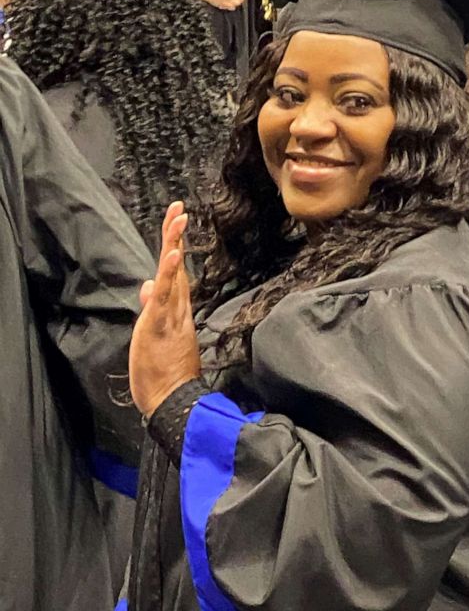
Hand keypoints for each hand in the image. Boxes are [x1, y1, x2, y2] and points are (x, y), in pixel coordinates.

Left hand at [129, 202, 201, 419]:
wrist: (175, 402)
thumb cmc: (164, 377)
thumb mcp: (155, 339)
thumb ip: (153, 309)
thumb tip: (147, 286)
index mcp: (176, 314)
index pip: (176, 276)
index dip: (175, 249)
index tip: (177, 223)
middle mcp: (178, 311)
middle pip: (177, 267)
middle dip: (176, 237)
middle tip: (179, 208)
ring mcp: (171, 316)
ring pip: (174, 275)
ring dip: (175, 245)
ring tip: (178, 218)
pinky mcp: (161, 324)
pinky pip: (166, 295)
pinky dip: (170, 274)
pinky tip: (173, 254)